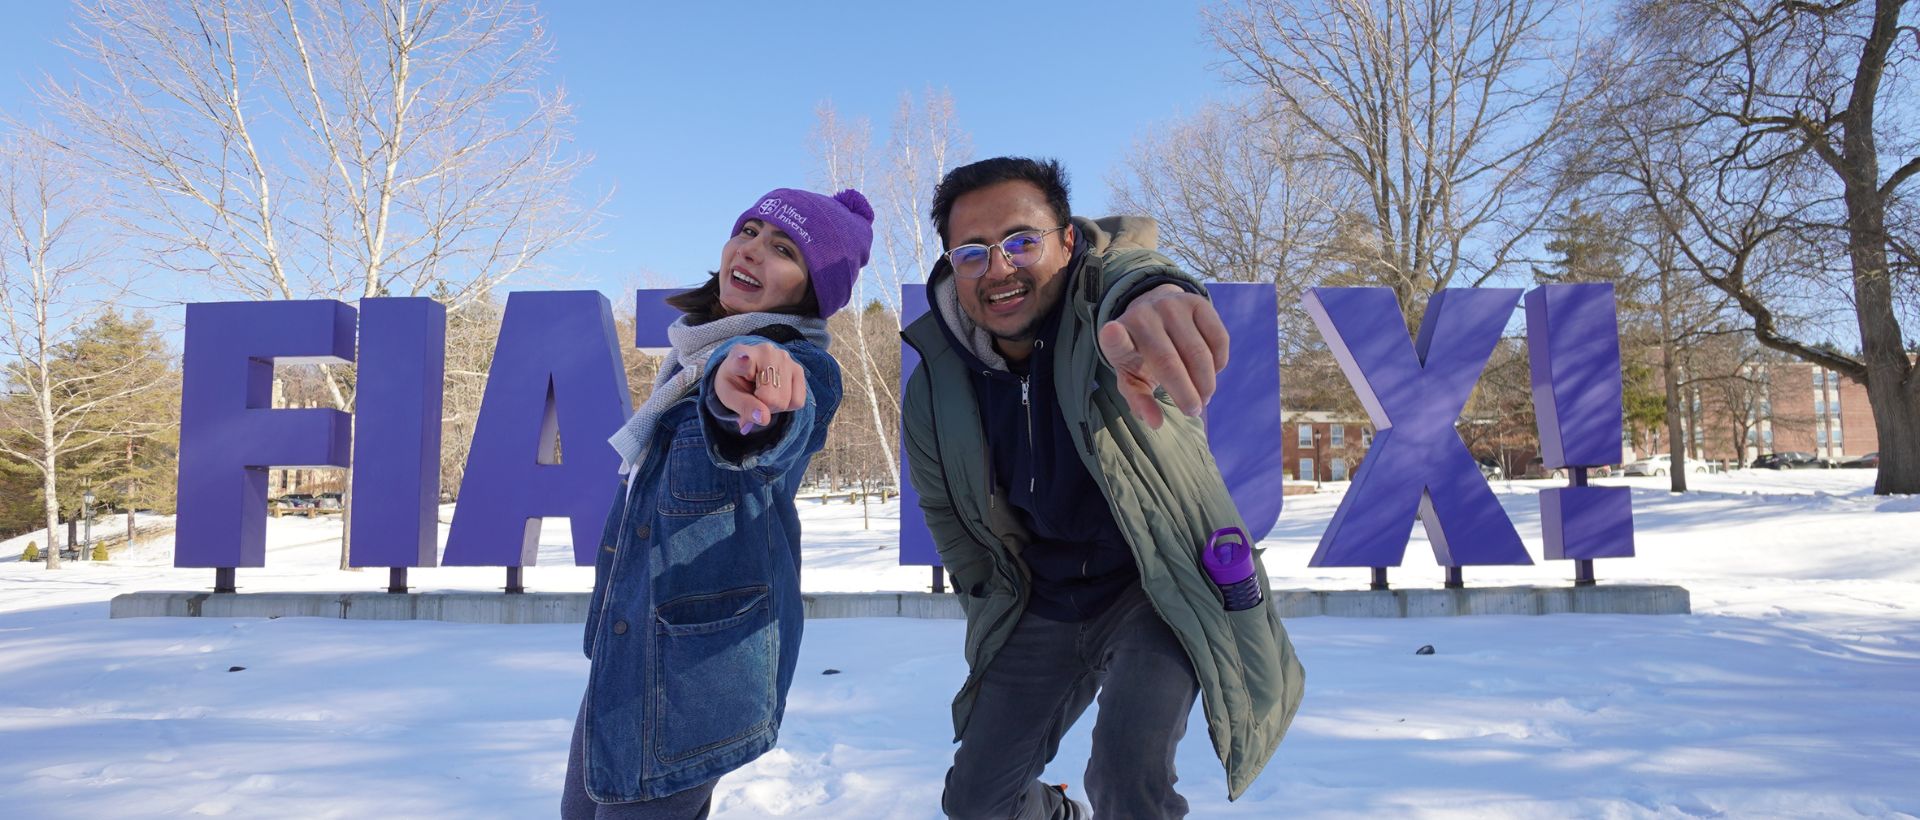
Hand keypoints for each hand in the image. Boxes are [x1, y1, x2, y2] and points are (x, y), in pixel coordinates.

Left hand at [711, 342, 806, 433]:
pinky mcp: (798, 368)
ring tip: (764, 394)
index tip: (743, 360)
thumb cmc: (736, 383)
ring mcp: (785, 358)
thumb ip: (744, 407)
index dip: (744, 362)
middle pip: (770, 397)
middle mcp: (765, 351)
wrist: (747, 373)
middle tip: (754, 398)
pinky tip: (777, 392)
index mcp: (739, 354)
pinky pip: (797, 401)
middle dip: (762, 406)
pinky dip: (787, 405)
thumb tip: (764, 418)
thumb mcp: (730, 396)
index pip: (743, 359)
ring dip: (774, 407)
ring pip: (784, 401)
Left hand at [1097, 284, 1229, 428]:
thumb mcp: (1132, 377)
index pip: (1115, 339)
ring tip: (1204, 396)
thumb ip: (1139, 400)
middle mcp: (1143, 316)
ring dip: (1206, 382)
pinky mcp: (1197, 302)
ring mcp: (1172, 306)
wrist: (1153, 312)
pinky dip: (1219, 363)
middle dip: (1186, 394)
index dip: (1114, 337)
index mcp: (1119, 336)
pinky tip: (1211, 371)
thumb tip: (1155, 423)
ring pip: (1198, 353)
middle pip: (1169, 362)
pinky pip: (1218, 340)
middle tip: (1193, 410)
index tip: (1112, 333)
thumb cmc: (1140, 354)